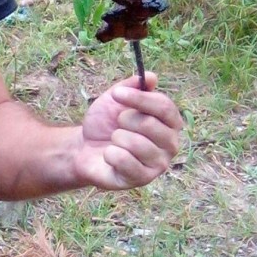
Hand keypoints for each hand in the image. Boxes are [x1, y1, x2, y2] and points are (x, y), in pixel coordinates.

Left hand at [72, 72, 183, 191]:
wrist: (85, 149)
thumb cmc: (106, 123)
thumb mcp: (115, 99)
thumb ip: (131, 86)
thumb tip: (150, 77)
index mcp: (170, 122)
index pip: (165, 107)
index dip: (140, 99)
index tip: (116, 94)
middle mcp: (171, 143)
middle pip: (150, 124)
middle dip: (124, 120)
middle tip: (117, 124)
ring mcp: (159, 164)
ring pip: (136, 143)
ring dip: (116, 138)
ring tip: (114, 141)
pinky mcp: (143, 179)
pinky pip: (124, 160)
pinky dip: (110, 154)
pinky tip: (109, 156)